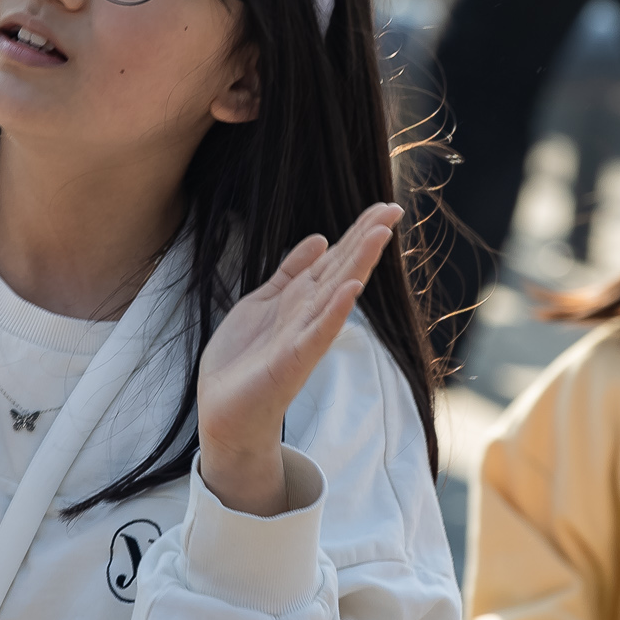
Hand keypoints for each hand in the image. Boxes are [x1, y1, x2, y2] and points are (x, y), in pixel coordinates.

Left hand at [196, 202, 400, 515]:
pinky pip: (318, 332)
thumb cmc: (244, 360)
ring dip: (358, 265)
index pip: (336, 258)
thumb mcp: (264, 303)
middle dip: (366, 239)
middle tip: (394, 209)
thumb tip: (320, 238)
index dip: (358, 232)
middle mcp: (310, 315)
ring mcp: (304, 337)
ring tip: (380, 235)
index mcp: (301, 299)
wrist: (225, 412)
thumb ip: (291, 273)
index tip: (385, 206)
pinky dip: (335, 311)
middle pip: (343, 269)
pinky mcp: (292, 361)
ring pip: (336, 294)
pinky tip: (351, 289)